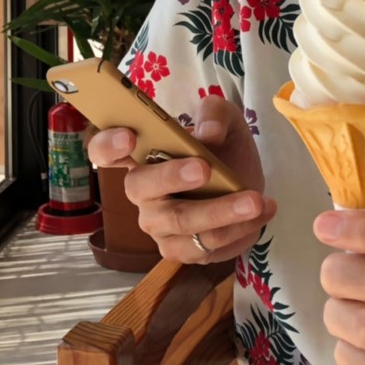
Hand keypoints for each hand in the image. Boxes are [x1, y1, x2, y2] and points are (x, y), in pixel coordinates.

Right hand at [86, 93, 275, 263]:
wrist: (247, 182)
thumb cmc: (224, 147)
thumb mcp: (225, 119)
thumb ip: (215, 115)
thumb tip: (207, 133)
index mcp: (142, 152)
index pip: (104, 149)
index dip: (108, 144)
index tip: (129, 137)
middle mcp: (141, 190)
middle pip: (140, 187)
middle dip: (172, 177)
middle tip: (204, 168)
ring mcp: (157, 223)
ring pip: (178, 222)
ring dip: (219, 212)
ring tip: (255, 200)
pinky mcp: (180, 249)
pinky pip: (203, 247)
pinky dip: (236, 231)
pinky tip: (260, 213)